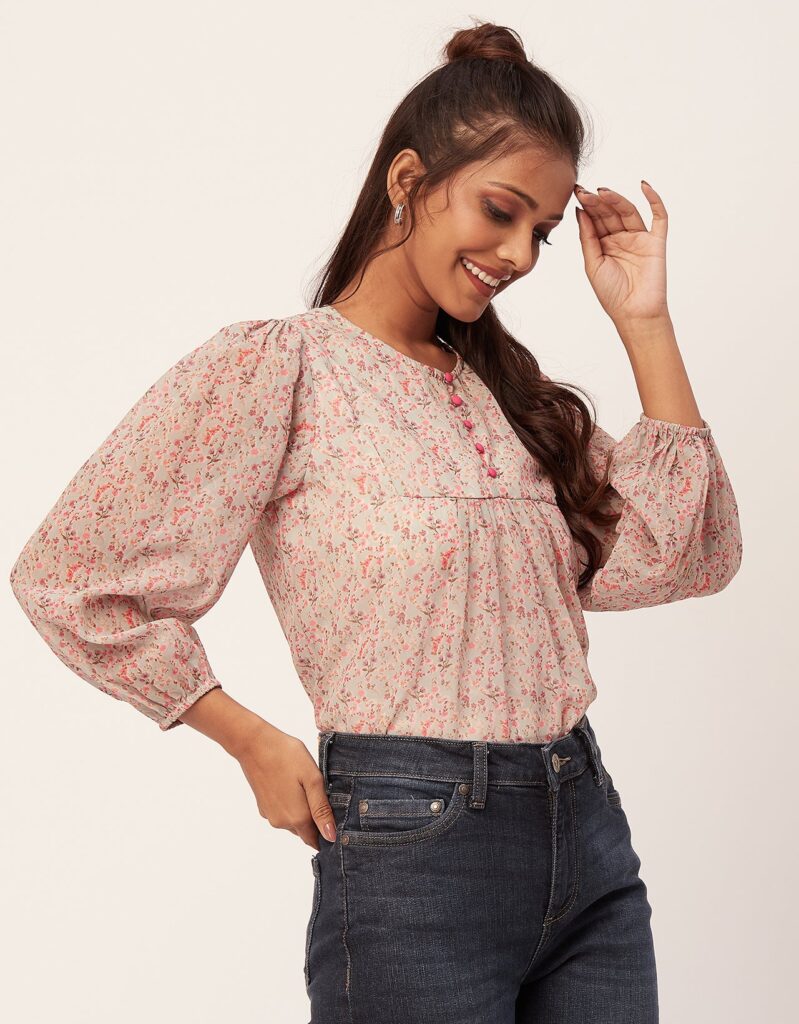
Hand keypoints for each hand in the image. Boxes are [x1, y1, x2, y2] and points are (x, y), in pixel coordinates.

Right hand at [235, 725, 336, 851]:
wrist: (254, 744)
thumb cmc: (287, 756)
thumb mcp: (312, 779)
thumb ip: (321, 809)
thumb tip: (331, 837)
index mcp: (297, 817)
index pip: (316, 840)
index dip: (326, 833)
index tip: (334, 817)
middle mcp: (282, 822)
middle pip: (305, 832)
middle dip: (315, 822)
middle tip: (323, 795)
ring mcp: (270, 815)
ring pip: (293, 822)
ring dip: (302, 812)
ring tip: (306, 787)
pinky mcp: (262, 806)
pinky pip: (282, 813)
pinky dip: (289, 805)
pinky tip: (292, 785)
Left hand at [574, 180, 668, 324]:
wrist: (634, 313)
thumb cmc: (611, 294)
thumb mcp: (592, 264)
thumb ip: (588, 237)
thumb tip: (580, 211)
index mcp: (604, 245)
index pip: (595, 220)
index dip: (587, 206)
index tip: (576, 193)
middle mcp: (621, 239)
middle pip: (610, 213)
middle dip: (598, 202)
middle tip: (585, 192)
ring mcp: (639, 239)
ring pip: (628, 212)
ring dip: (617, 200)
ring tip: (603, 192)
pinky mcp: (657, 242)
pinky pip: (659, 217)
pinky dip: (654, 200)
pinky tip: (643, 186)